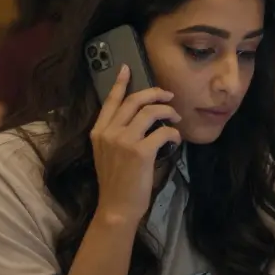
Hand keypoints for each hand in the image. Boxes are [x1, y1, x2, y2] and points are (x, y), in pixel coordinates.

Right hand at [90, 65, 181, 226]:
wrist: (117, 206)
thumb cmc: (117, 181)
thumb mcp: (107, 153)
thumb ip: (117, 134)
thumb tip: (141, 117)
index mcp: (98, 131)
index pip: (111, 101)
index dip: (120, 83)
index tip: (128, 68)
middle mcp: (109, 132)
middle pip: (134, 100)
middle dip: (155, 93)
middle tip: (168, 96)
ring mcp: (124, 141)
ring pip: (150, 112)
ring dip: (167, 112)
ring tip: (175, 119)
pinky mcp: (141, 152)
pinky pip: (163, 132)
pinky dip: (173, 133)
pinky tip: (175, 140)